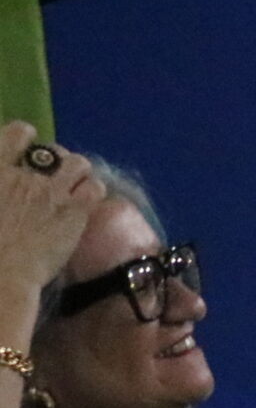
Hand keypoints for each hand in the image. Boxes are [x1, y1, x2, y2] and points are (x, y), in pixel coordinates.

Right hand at [0, 121, 100, 299]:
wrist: (0, 273)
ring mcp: (52, 190)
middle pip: (50, 151)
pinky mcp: (75, 210)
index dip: (24, 135)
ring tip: (75, 183)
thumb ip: (0, 182)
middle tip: (54, 174)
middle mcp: (25, 174)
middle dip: (55, 158)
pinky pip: (94, 187)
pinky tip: (87, 201)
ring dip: (78, 171)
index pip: (15, 134)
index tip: (26, 142)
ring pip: (78, 163)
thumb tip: (6, 178)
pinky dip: (93, 190)